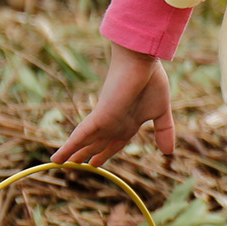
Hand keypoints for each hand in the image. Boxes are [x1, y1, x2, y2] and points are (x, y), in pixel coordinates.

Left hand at [52, 42, 175, 165]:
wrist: (142, 62)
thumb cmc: (152, 81)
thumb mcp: (161, 111)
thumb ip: (164, 131)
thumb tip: (169, 152)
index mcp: (129, 121)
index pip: (115, 142)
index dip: (106, 153)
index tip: (95, 163)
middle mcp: (114, 123)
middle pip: (97, 143)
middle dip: (87, 153)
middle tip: (76, 164)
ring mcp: (105, 121)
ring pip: (85, 142)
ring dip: (73, 153)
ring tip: (59, 162)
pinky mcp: (98, 118)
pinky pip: (80, 137)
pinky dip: (68, 149)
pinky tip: (57, 159)